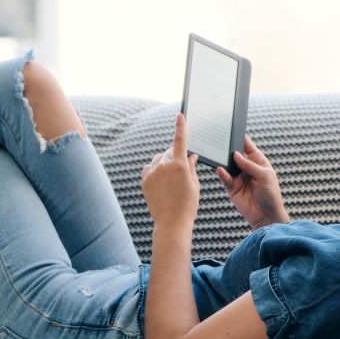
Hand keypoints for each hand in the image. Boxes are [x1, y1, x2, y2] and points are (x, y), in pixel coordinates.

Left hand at [142, 112, 199, 232]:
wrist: (171, 223)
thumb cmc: (187, 205)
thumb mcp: (194, 185)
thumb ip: (192, 167)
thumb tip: (191, 156)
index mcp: (180, 164)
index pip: (180, 140)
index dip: (180, 126)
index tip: (179, 115)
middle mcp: (164, 165)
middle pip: (169, 151)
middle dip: (175, 155)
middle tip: (182, 168)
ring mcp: (152, 173)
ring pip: (158, 159)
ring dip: (164, 162)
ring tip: (171, 178)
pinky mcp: (145, 181)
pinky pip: (149, 168)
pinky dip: (155, 170)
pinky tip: (161, 180)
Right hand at [216, 136, 288, 230]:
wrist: (266, 215)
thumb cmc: (270, 194)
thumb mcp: (264, 176)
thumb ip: (249, 165)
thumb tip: (235, 155)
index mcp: (258, 161)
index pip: (247, 146)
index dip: (241, 138)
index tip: (233, 130)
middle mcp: (246, 167)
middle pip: (235, 154)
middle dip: (229, 149)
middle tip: (221, 142)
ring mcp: (238, 177)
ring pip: (228, 165)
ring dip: (223, 161)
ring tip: (218, 154)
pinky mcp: (231, 187)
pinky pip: (225, 178)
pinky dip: (222, 173)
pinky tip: (220, 169)